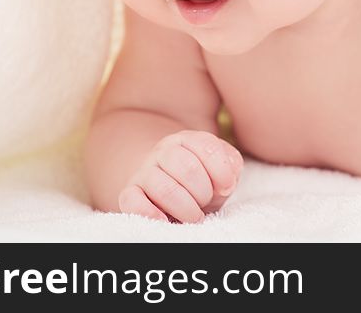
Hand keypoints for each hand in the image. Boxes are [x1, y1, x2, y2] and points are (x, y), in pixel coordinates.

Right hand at [118, 129, 243, 222]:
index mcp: (188, 139)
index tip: (226, 188)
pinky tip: (165, 220)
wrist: (170, 188)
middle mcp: (164, 151)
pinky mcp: (129, 193)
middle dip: (204, 193)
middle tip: (205, 203)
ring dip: (186, 208)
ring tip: (193, 217)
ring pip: (165, 188)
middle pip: (188, 169)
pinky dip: (151, 214)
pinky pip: (133, 201)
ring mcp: (144, 171)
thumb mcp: (221, 170)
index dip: (222, 172)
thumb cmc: (202, 181)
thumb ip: (231, 165)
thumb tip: (227, 180)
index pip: (208, 147)